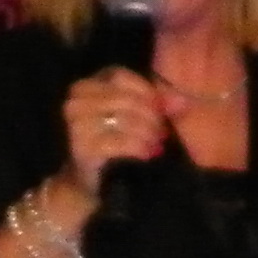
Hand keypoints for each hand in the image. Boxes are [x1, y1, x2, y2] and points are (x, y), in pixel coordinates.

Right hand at [57, 69, 169, 198]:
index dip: (145, 90)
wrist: (84, 181)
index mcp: (86, 86)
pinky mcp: (82, 147)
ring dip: (147, 132)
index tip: (163, 108)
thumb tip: (182, 102)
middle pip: (124, 99)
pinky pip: (119, 142)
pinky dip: (139, 146)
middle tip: (164, 132)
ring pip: (123, 119)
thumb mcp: (131, 118)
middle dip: (150, 115)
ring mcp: (76, 124)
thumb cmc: (110, 144)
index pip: (119, 76)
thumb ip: (155, 104)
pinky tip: (149, 153)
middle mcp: (76, 101)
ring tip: (159, 143)